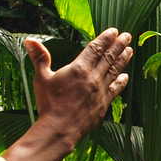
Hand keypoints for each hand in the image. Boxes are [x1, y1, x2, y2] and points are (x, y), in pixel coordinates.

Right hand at [6, 28, 132, 160]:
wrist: (60, 130)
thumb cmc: (49, 104)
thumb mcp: (41, 78)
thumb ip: (39, 58)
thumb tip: (30, 40)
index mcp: (79, 68)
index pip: (95, 48)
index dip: (105, 38)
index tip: (114, 31)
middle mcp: (93, 77)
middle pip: (109, 57)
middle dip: (119, 45)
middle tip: (127, 36)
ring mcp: (100, 91)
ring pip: (115, 71)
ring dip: (123, 59)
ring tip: (130, 50)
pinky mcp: (103, 104)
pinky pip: (115, 89)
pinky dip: (121, 82)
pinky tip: (125, 76)